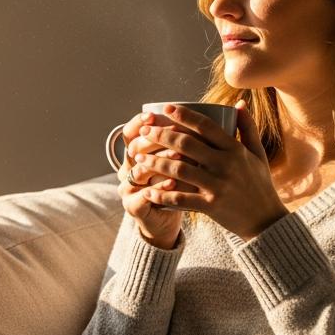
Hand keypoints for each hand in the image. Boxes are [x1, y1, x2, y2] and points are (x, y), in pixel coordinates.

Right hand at [115, 111, 182, 248]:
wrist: (167, 220)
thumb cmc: (179, 186)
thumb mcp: (181, 161)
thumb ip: (187, 141)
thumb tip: (207, 116)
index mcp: (134, 154)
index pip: (130, 132)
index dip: (140, 122)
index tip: (155, 114)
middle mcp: (127, 168)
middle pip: (134, 148)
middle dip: (156, 139)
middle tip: (176, 132)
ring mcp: (127, 188)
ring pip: (139, 170)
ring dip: (161, 162)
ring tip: (180, 157)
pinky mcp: (133, 206)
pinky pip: (144, 195)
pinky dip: (160, 188)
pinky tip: (174, 183)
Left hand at [131, 102, 288, 240]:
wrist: (266, 221)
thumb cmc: (259, 184)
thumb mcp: (258, 154)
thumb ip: (248, 128)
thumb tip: (240, 103)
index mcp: (235, 149)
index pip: (206, 126)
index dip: (184, 115)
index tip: (166, 108)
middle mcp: (226, 165)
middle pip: (186, 145)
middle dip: (161, 135)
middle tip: (144, 131)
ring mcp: (218, 186)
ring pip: (179, 170)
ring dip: (155, 163)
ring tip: (138, 157)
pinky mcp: (211, 206)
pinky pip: (181, 199)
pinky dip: (162, 194)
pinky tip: (148, 190)